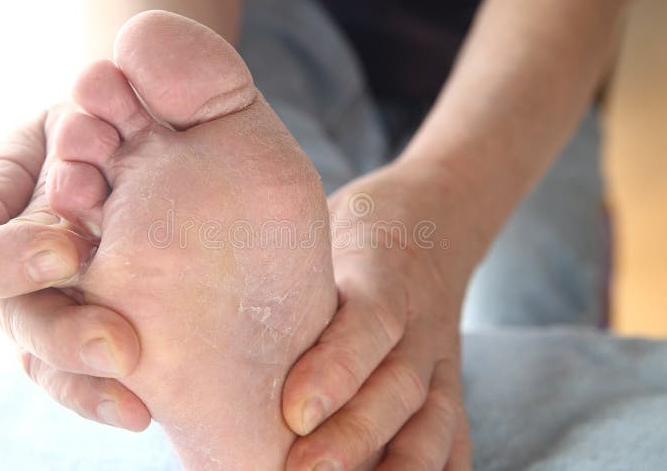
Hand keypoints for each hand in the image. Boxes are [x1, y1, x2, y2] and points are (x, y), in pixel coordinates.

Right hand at [0, 106, 150, 430]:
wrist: (164, 138)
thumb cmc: (137, 109)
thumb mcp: (127, 89)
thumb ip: (123, 86)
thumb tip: (116, 80)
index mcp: (1, 198)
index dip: (0, 259)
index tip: (66, 249)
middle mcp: (16, 257)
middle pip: (8, 316)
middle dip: (58, 333)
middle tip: (117, 346)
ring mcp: (51, 298)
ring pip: (44, 358)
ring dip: (85, 381)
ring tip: (137, 405)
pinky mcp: (94, 326)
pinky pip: (87, 375)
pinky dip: (108, 395)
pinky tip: (145, 407)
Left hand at [282, 163, 473, 469]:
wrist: (434, 220)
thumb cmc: (354, 232)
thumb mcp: (321, 229)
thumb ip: (285, 272)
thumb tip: (209, 317)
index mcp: (384, 273)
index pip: (371, 320)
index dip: (337, 367)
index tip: (293, 410)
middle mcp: (420, 321)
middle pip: (400, 383)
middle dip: (355, 434)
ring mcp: (442, 357)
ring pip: (435, 417)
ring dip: (399, 467)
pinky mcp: (451, 384)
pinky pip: (457, 433)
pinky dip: (440, 470)